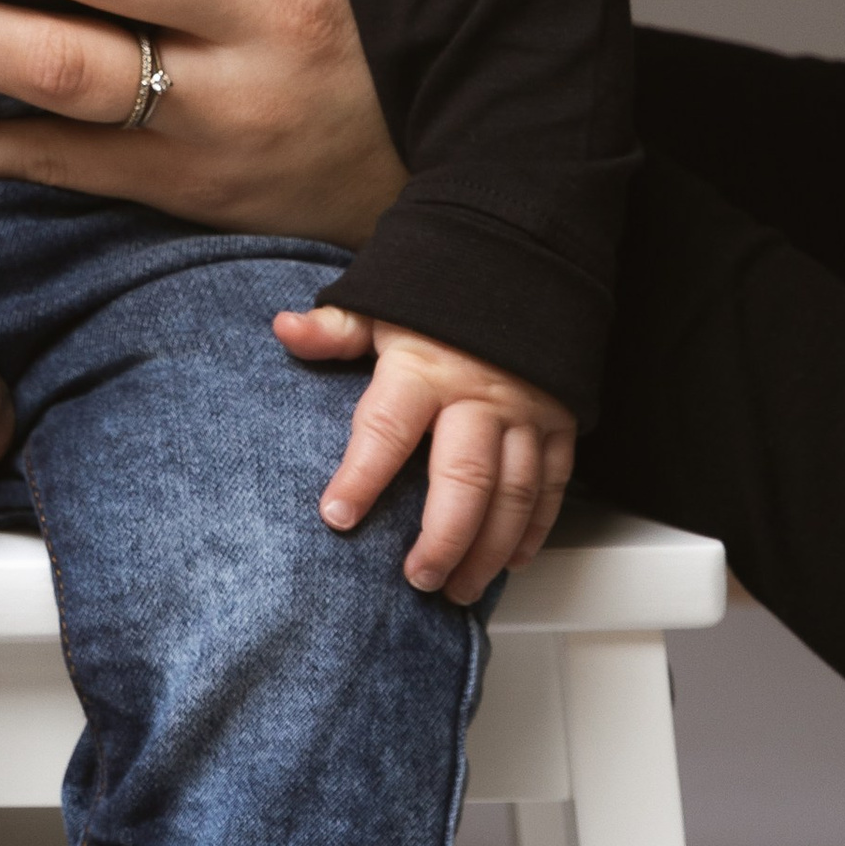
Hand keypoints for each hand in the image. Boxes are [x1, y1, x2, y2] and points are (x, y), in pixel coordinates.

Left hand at [278, 308, 575, 604]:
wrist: (522, 258)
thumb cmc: (443, 291)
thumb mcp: (383, 302)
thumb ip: (335, 329)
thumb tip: (285, 329)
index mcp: (426, 367)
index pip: (387, 429)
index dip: (361, 476)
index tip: (336, 516)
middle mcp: (480, 395)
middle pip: (464, 481)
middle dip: (441, 539)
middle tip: (416, 579)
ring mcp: (526, 411)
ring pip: (513, 495)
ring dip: (488, 550)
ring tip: (458, 586)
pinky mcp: (560, 422)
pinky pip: (551, 485)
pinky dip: (534, 529)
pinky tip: (511, 560)